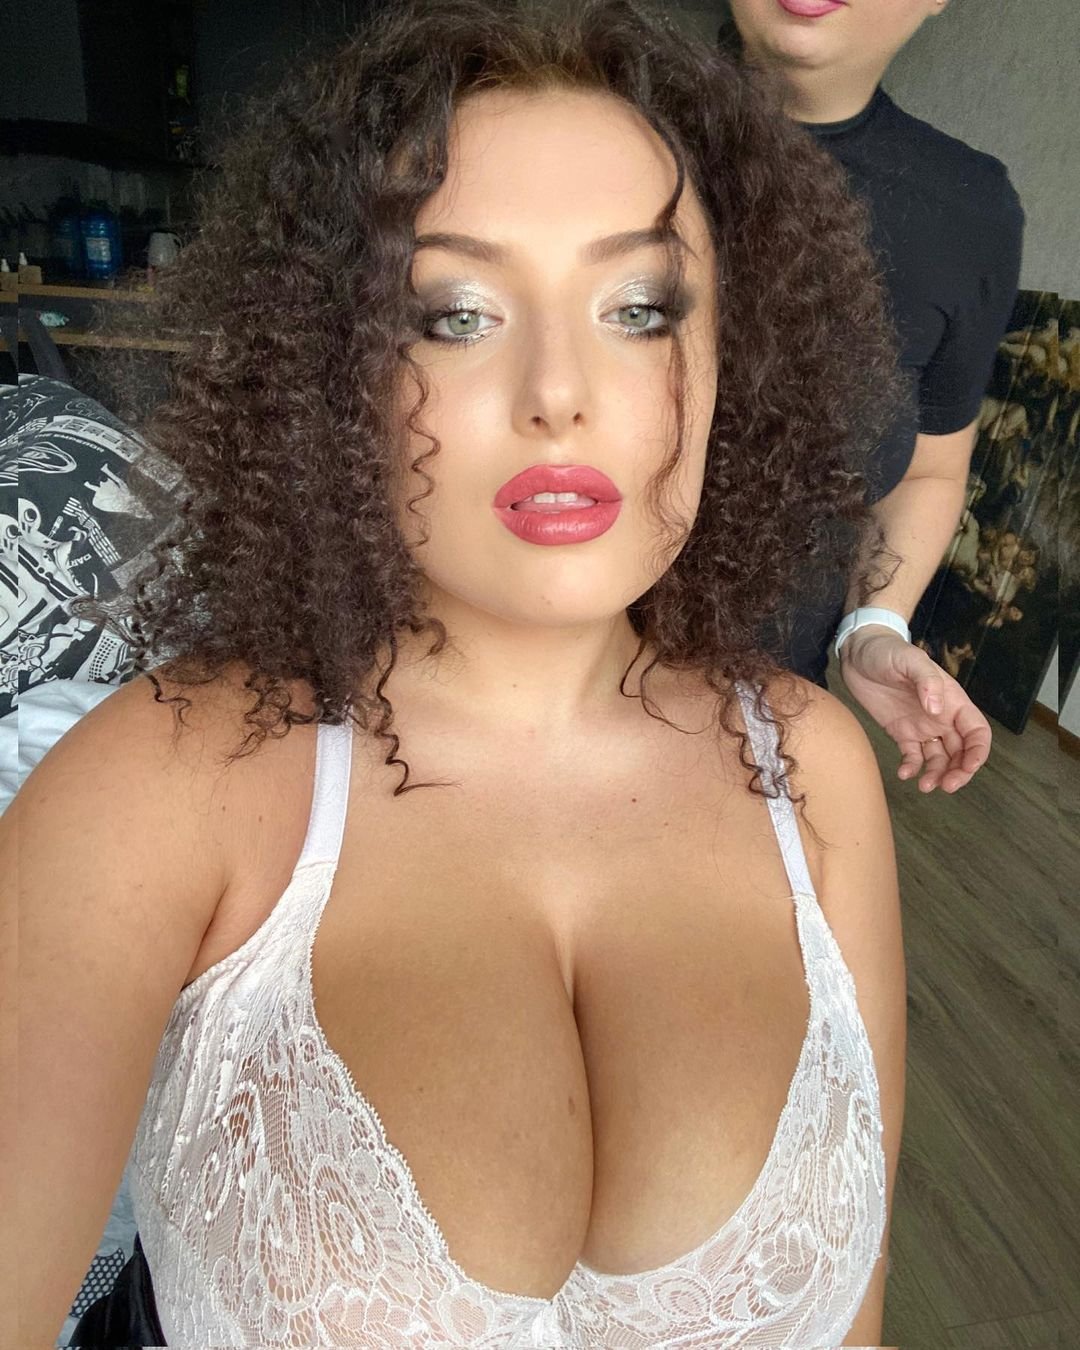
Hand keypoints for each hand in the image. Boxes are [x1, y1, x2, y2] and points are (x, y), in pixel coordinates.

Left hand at [838, 626, 990, 792]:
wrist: (858, 652)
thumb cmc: (888, 651)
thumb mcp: (910, 660)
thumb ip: (926, 681)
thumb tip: (937, 710)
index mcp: (952, 701)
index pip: (976, 732)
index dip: (978, 752)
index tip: (968, 767)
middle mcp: (941, 717)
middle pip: (961, 752)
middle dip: (959, 771)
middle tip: (946, 786)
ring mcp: (921, 726)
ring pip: (939, 758)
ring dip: (936, 774)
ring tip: (924, 786)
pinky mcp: (900, 732)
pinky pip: (912, 756)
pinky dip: (912, 768)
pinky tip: (903, 774)